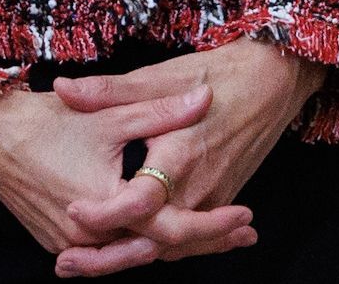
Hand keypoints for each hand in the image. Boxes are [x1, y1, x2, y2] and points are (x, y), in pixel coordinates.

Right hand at [0, 78, 248, 269]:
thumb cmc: (48, 121)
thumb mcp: (111, 112)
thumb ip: (161, 110)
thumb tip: (205, 98)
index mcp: (106, 207)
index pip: (170, 229)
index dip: (211, 226)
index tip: (245, 215)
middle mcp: (88, 238)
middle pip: (158, 250)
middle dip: (204, 242)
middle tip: (244, 233)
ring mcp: (73, 245)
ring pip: (136, 254)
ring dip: (178, 245)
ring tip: (222, 237)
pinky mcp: (63, 243)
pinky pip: (113, 252)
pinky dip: (144, 243)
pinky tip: (169, 234)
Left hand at [49, 39, 323, 272]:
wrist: (275, 81)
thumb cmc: (221, 74)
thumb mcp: (162, 74)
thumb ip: (110, 90)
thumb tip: (63, 89)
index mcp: (181, 156)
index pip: (139, 203)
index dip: (105, 213)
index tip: (72, 209)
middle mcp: (199, 188)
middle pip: (151, 240)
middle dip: (107, 258)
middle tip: (66, 264)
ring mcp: (214, 200)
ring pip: (170, 246)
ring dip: (129, 258)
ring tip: (84, 262)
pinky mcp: (222, 202)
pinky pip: (187, 238)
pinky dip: (159, 248)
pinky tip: (130, 251)